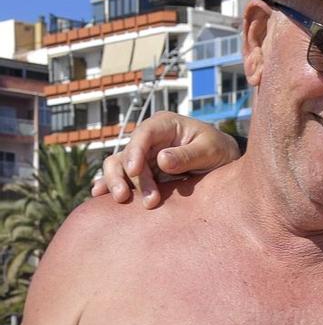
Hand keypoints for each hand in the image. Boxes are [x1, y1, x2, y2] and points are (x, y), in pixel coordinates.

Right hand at [90, 114, 238, 208]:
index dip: (135, 151)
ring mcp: (143, 155)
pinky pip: (121, 176)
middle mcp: (149, 138)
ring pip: (118, 165)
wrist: (222, 162)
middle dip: (131, 176)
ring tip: (121, 200)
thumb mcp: (210, 150)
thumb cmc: (218, 150)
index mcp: (165, 124)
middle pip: (128, 153)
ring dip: (117, 182)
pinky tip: (98, 195)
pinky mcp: (142, 172)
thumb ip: (188, 155)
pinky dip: (110, 184)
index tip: (134, 171)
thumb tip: (162, 160)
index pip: (144, 134)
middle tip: (143, 200)